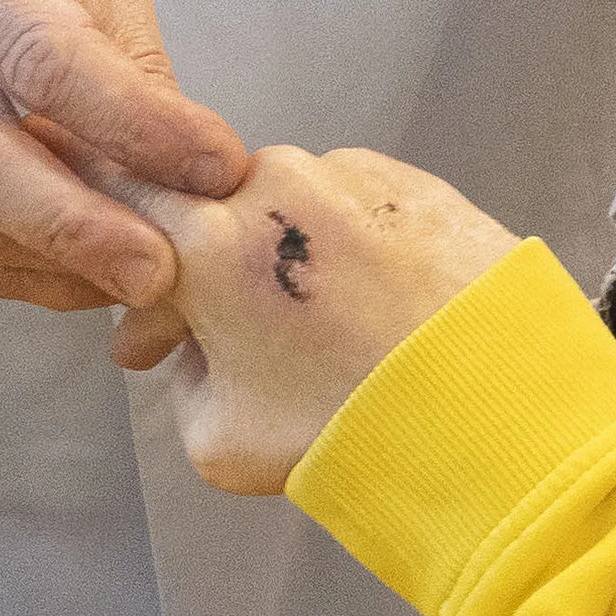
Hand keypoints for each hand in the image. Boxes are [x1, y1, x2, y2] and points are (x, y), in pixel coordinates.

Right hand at [0, 0, 251, 316]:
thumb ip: (121, 36)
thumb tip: (181, 147)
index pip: (43, 58)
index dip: (135, 122)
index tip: (217, 164)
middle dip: (81, 226)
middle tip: (164, 264)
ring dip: (62, 264)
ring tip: (147, 275)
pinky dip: (33, 274)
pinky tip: (92, 271)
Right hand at [128, 146, 519, 493]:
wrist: (499, 409)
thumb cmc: (354, 428)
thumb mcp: (219, 442)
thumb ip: (181, 384)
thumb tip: (195, 357)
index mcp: (209, 237)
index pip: (123, 197)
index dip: (115, 250)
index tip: (135, 302)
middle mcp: (273, 182)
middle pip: (209, 206)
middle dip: (200, 270)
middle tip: (208, 335)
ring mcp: (350, 174)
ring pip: (285, 207)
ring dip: (277, 256)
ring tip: (304, 327)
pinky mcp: (415, 181)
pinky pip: (352, 208)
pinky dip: (344, 248)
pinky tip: (366, 306)